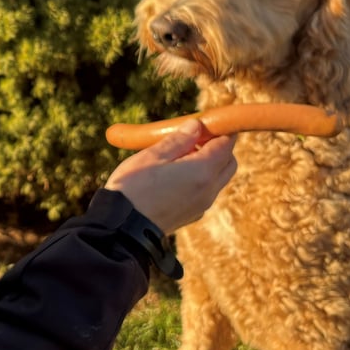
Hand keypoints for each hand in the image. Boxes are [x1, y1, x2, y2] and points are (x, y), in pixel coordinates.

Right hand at [105, 119, 235, 234]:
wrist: (122, 228)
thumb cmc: (134, 187)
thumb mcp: (153, 155)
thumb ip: (179, 140)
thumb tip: (197, 125)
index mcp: (202, 171)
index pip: (226, 144)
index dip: (219, 129)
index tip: (205, 121)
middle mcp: (209, 190)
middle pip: (228, 162)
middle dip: (218, 146)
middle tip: (191, 137)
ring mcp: (202, 205)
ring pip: (218, 178)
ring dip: (208, 163)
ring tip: (177, 156)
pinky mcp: (192, 215)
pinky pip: (206, 192)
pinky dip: (200, 179)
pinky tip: (173, 176)